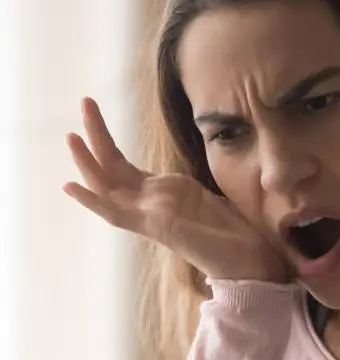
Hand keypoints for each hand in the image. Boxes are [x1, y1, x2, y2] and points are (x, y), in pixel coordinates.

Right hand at [63, 98, 288, 282]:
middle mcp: (150, 203)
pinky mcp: (154, 227)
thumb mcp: (207, 197)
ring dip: (87, 161)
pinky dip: (92, 201)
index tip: (92, 114)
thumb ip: (189, 187)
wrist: (249, 258)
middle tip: (84, 101)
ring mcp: (149, 215)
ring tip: (71, 136)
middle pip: (111, 166)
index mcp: (161, 193)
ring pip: (107, 186)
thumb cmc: (232, 231)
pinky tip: (69, 186)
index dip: (106, 142)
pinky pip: (116, 214)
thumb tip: (194, 178)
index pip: (123, 165)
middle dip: (96, 135)